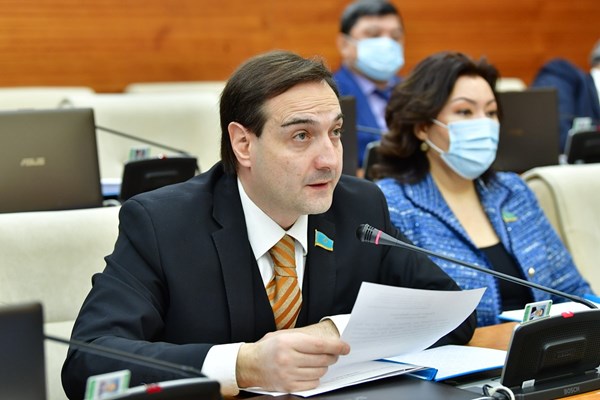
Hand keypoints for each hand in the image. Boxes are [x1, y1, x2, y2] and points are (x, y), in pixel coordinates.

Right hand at [235, 328, 349, 392]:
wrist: (250, 365)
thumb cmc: (267, 348)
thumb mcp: (283, 335)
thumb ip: (303, 337)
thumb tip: (328, 341)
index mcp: (288, 342)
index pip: (320, 345)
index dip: (336, 346)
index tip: (345, 347)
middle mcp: (288, 358)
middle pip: (322, 359)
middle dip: (332, 356)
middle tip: (333, 354)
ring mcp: (288, 374)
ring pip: (319, 372)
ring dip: (323, 367)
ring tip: (317, 362)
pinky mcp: (289, 386)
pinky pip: (312, 384)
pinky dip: (315, 378)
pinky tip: (309, 372)